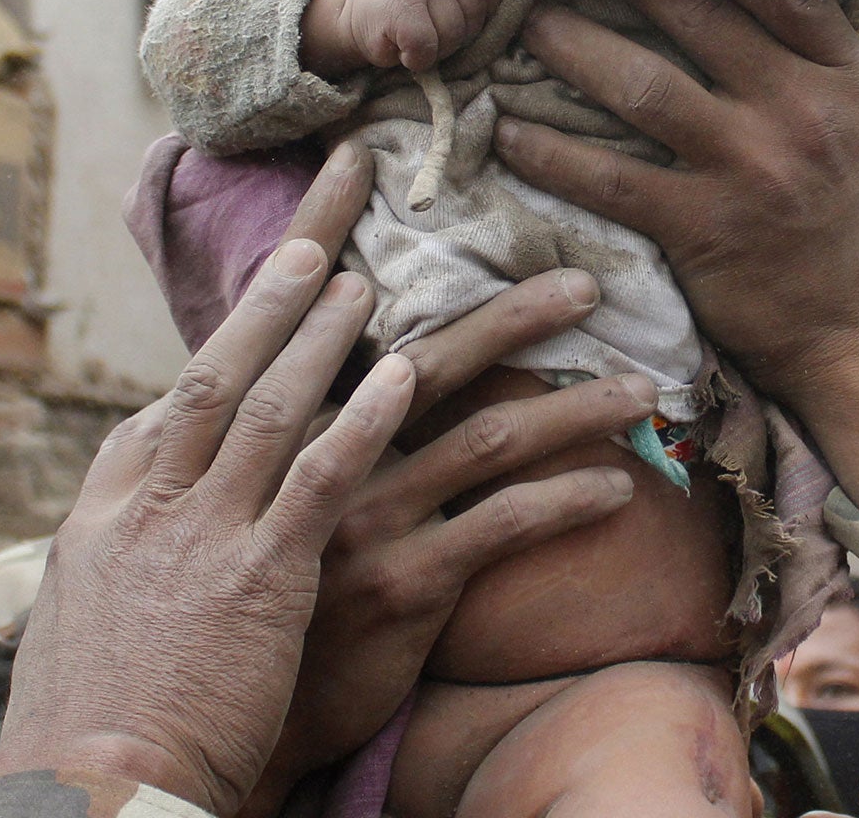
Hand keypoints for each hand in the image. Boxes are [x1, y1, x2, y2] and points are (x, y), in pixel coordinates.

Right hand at [0, 151, 417, 815]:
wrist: (92, 789)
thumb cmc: (95, 711)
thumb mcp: (89, 602)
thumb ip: (131, 531)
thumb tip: (154, 478)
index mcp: (114, 497)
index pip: (185, 385)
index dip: (240, 318)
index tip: (287, 263)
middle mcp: (154, 497)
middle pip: (224, 362)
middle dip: (278, 285)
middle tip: (328, 219)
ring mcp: (205, 535)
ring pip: (275, 404)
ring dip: (328, 334)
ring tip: (373, 276)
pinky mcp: (261, 584)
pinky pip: (320, 481)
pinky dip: (362, 420)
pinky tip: (401, 377)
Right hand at [247, 272, 655, 811]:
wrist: (220, 701)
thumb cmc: (251, 581)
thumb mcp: (240, 484)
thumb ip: (278, 416)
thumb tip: (317, 351)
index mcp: (280, 417)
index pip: (314, 309)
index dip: (326, 223)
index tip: (357, 156)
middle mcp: (317, 452)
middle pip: (429, 358)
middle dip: (513, 314)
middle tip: (585, 284)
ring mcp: (363, 517)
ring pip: (488, 438)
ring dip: (573, 411)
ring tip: (638, 394)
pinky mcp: (405, 583)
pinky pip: (503, 525)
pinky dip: (566, 501)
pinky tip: (614, 491)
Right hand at [321, 0, 503, 73]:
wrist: (347, 11)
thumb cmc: (403, 11)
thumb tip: (511, 26)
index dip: (476, 17)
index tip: (446, 18)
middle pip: (475, 19)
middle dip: (453, 39)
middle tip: (424, 31)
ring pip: (453, 36)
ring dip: (433, 51)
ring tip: (411, 37)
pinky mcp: (403, 6)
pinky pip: (427, 49)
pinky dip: (414, 59)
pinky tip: (399, 47)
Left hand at [494, 0, 858, 536]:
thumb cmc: (849, 219)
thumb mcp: (854, 123)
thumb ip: (801, 60)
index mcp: (842, 78)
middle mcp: (801, 113)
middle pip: (698, 19)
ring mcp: (750, 172)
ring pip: (640, 87)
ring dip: (571, 48)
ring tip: (522, 23)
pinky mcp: (701, 231)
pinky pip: (606, 177)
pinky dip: (549, 150)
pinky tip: (504, 129)